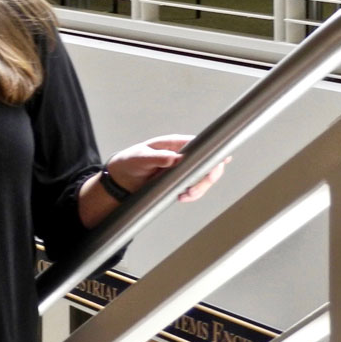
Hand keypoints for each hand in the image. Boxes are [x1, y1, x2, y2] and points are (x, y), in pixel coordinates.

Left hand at [106, 134, 228, 202]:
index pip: (201, 145)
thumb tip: (175, 158)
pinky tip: (181, 197)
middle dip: (206, 178)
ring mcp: (183, 168)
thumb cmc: (130, 161)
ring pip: (203, 177)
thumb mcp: (141, 158)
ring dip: (198, 189)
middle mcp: (182, 155)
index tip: (219, 165)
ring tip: (184, 196)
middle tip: (192, 190)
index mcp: (174, 144)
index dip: (214, 153)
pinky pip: (194, 186)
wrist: (122, 179)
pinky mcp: (180, 180)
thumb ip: (158, 157)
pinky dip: (192, 194)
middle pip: (208, 163)